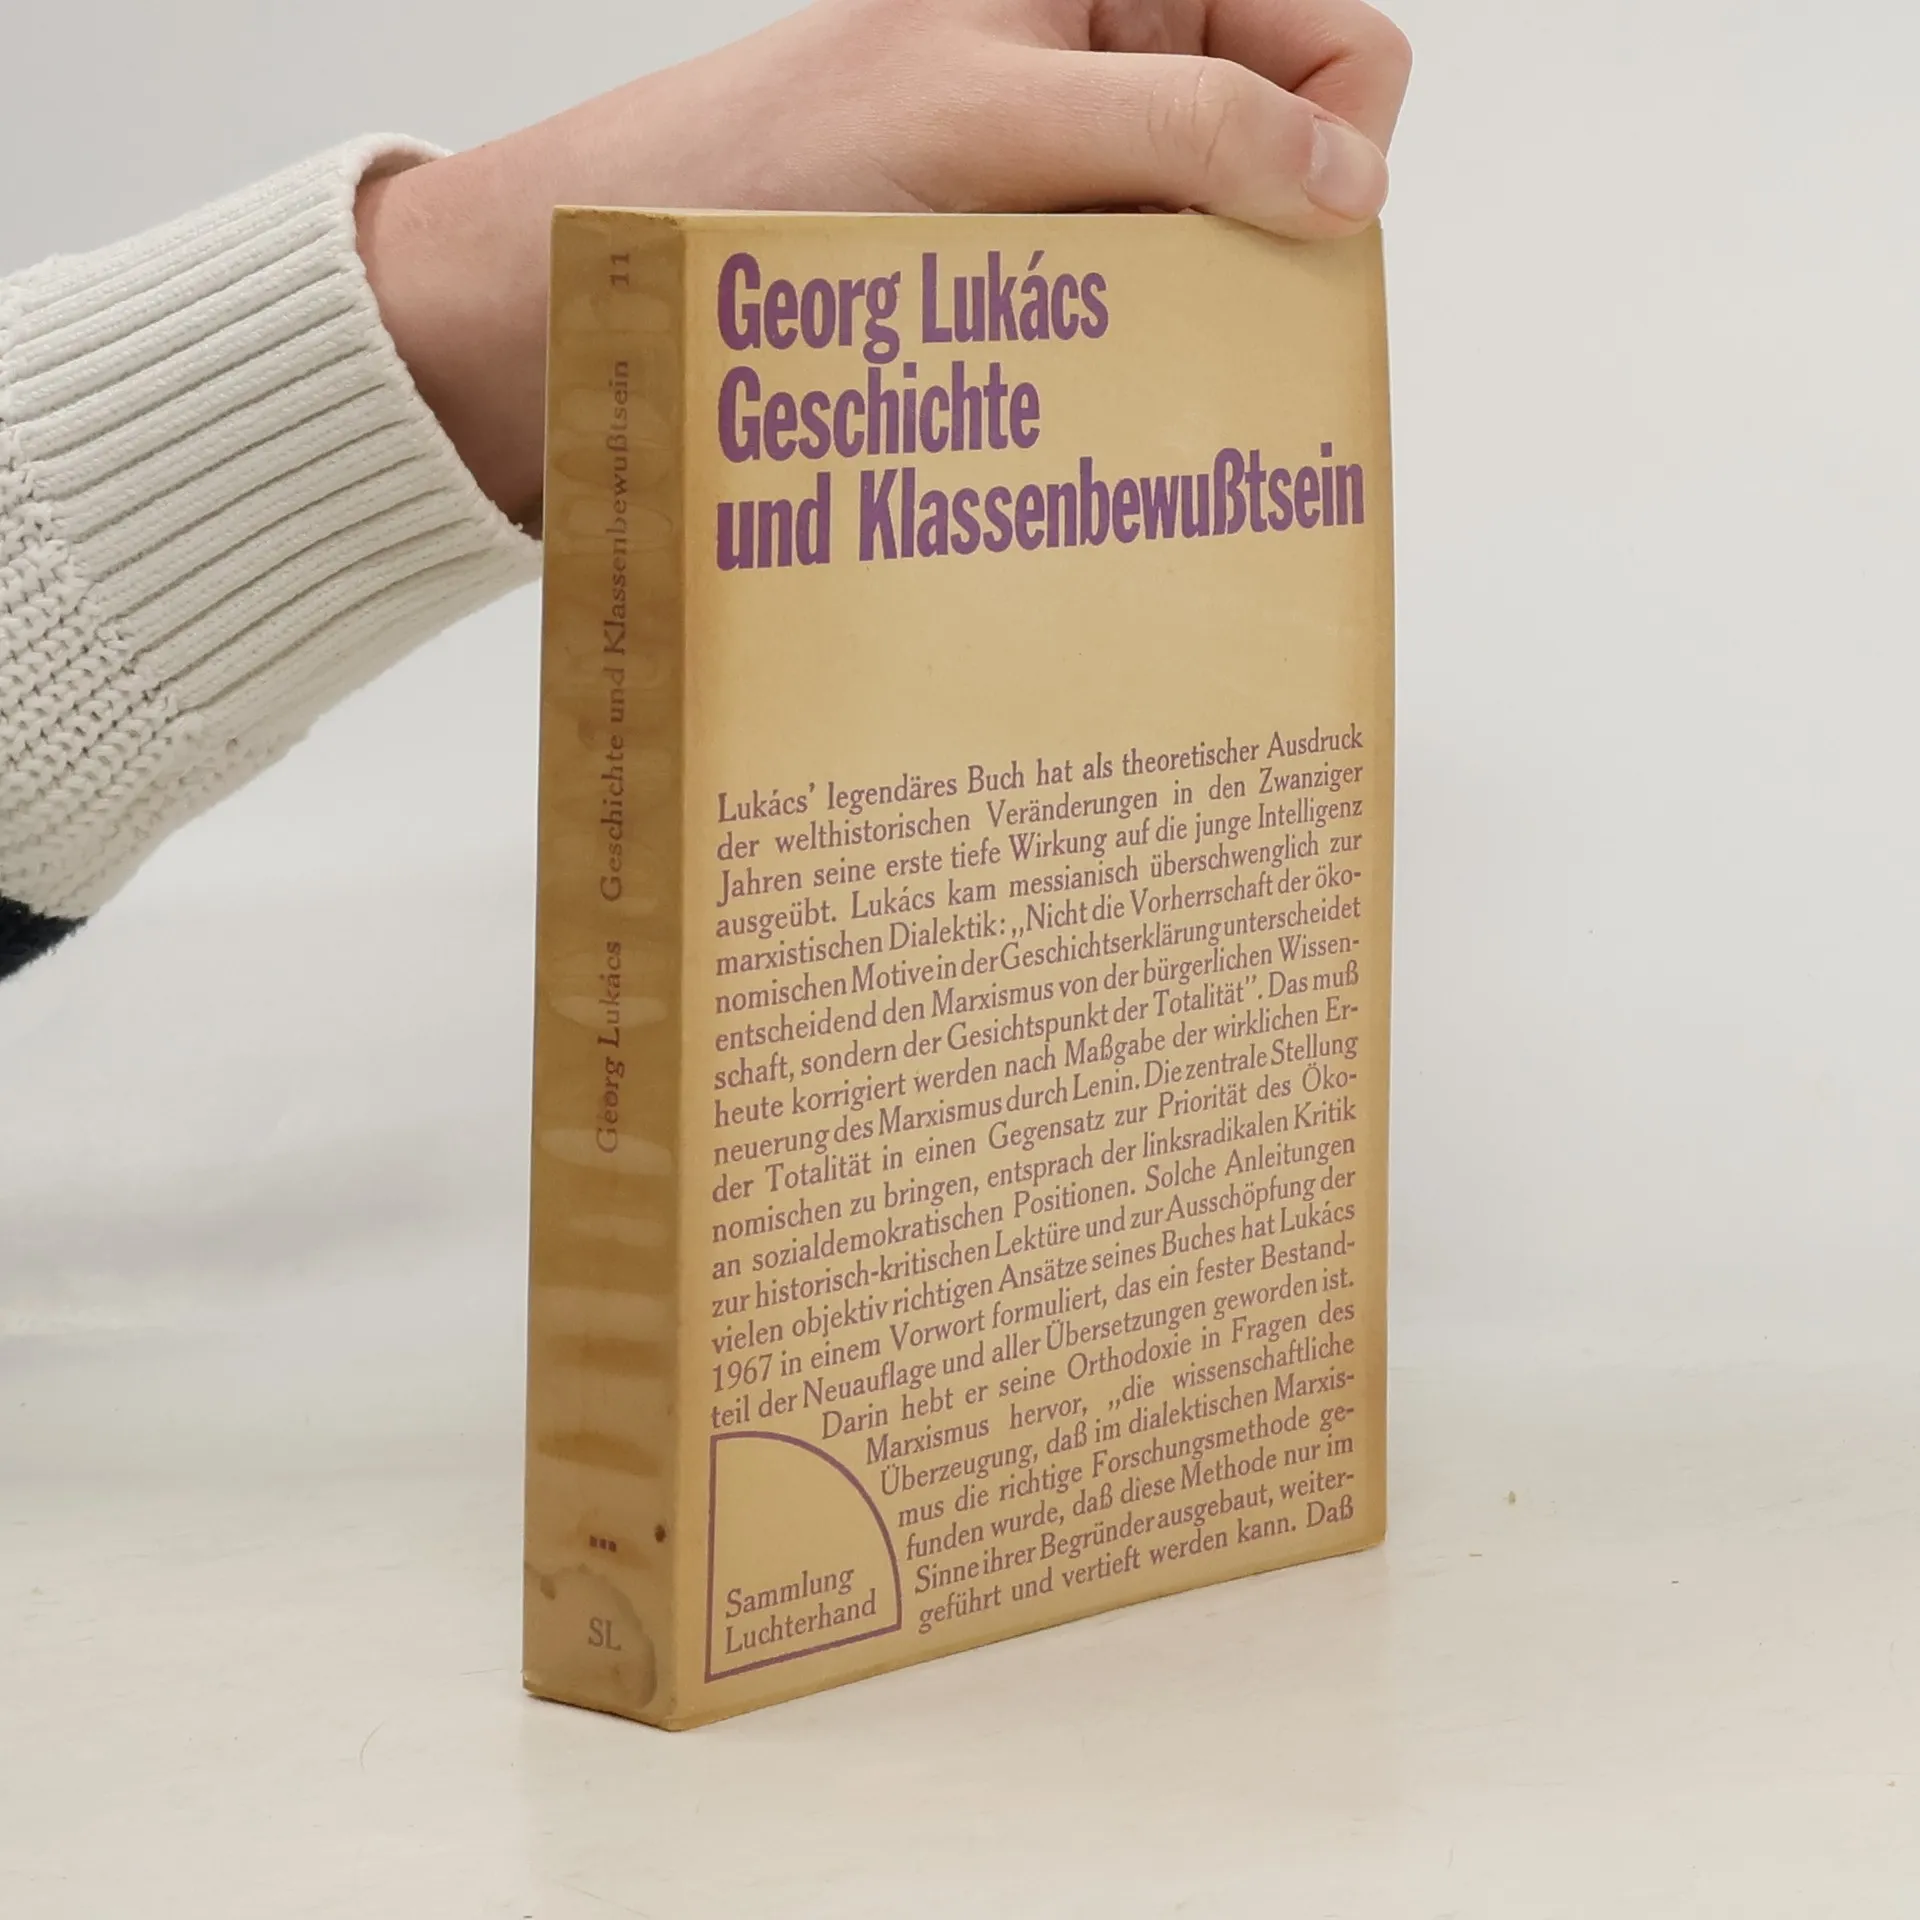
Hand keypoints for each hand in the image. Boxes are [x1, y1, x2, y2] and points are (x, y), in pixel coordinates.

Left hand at [358, 0, 1411, 525]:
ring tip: (1098, 365)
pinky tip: (1068, 398)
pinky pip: (1127, 325)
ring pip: (1207, 254)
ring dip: (1182, 322)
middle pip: (1280, 155)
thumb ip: (1183, 128)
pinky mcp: (1018, 285)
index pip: (1330, 39)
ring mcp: (1062, 187)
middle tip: (1179, 315)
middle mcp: (1098, 73)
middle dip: (1259, 241)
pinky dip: (1119, 368)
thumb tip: (1346, 181)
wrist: (606, 289)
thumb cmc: (757, 167)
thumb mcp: (984, 115)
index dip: (1337, 136)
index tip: (1294, 231)